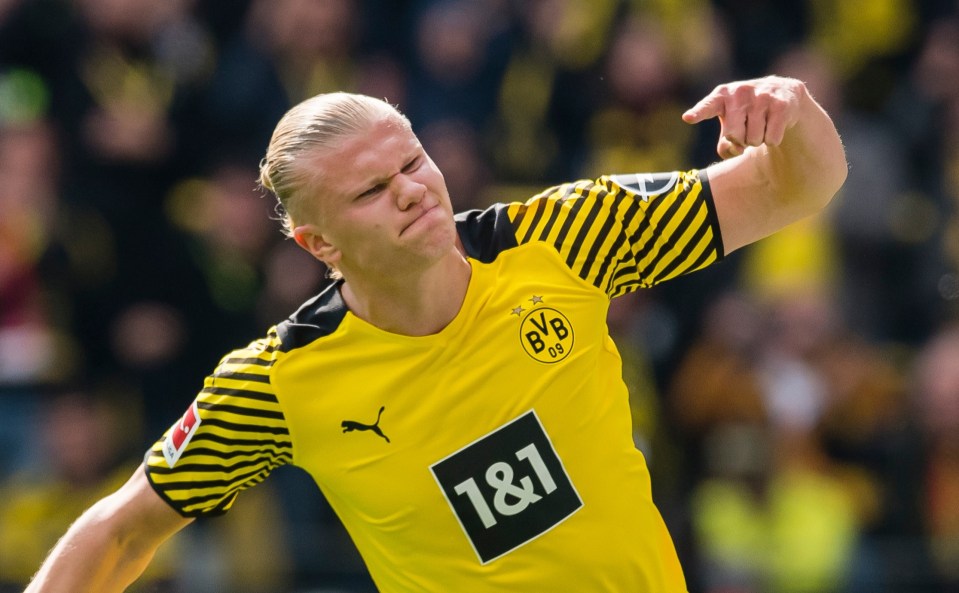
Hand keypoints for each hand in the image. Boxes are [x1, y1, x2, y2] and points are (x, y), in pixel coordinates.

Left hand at [682, 76, 806, 159]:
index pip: (707, 107)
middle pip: (733, 137)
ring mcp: (761, 97)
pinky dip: (772, 140)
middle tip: (747, 128)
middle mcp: (739, 93)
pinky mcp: (781, 105)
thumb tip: (735, 149)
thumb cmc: (747, 115)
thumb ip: (725, 145)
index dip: (698, 113)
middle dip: (741, 141)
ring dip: (758, 140)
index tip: (688, 118)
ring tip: (761, 124)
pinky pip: (772, 140)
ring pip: (754, 141)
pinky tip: (774, 124)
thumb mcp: (730, 126)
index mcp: (721, 96)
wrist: (783, 94)